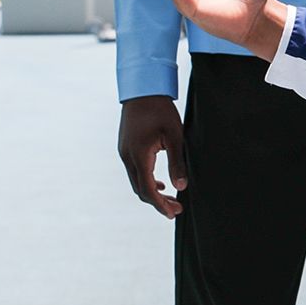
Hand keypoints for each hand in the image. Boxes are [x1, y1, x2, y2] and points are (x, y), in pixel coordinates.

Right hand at [117, 96, 186, 219]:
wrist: (143, 91)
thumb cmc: (161, 111)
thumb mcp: (175, 136)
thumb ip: (177, 163)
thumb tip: (181, 187)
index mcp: (139, 156)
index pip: (148, 189)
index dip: (160, 204)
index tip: (174, 213)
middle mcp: (127, 157)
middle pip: (140, 189)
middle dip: (158, 202)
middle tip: (177, 209)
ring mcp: (124, 152)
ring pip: (136, 181)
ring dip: (152, 192)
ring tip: (171, 199)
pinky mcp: (125, 148)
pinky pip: (134, 171)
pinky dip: (147, 181)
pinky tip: (160, 183)